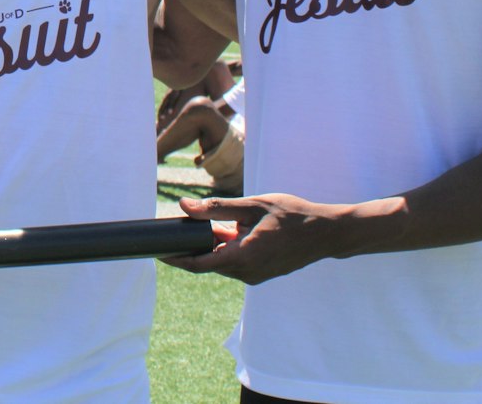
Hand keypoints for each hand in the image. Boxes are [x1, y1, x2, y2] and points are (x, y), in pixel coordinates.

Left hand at [164, 192, 355, 284]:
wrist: (327, 233)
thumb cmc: (291, 215)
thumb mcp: (252, 206)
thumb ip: (217, 208)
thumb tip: (184, 207)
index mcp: (243, 257)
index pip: (198, 264)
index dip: (174, 258)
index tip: (154, 250)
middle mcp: (247, 273)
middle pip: (208, 264)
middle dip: (190, 249)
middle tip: (172, 231)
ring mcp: (256, 277)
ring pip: (222, 264)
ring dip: (210, 249)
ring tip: (201, 227)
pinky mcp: (262, 274)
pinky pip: (235, 265)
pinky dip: (225, 251)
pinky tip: (226, 233)